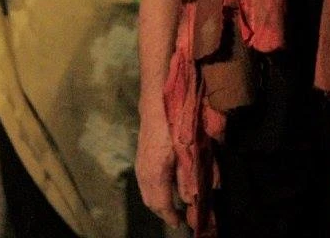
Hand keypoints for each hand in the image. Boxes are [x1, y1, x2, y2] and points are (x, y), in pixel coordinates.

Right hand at [136, 110, 183, 226]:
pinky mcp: (140, 159)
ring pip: (146, 193)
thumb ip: (187, 177)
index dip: (170, 216)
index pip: (161, 204)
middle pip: (151, 202)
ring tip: (169, 208)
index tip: (180, 224)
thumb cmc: (175, 127)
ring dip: (157, 203)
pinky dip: (153, 192)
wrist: (157, 104)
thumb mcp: (187, 153)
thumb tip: (189, 200)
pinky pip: (145, 184)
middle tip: (176, 218)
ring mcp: (140, 166)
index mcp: (156, 174)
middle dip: (163, 213)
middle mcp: (144, 173)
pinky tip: (163, 189)